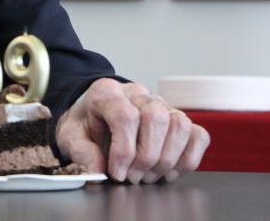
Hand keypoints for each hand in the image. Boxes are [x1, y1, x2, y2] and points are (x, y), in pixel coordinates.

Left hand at [55, 78, 209, 183]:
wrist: (92, 117)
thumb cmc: (84, 126)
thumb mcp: (71, 136)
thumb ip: (82, 152)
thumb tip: (98, 170)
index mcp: (107, 92)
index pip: (126, 115)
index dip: (124, 150)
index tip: (117, 173)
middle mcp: (137, 93)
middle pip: (157, 117)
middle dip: (146, 157)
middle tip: (132, 177)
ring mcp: (161, 104)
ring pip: (180, 124)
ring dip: (167, 159)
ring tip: (148, 176)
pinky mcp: (177, 119)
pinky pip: (198, 134)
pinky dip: (188, 158)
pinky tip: (168, 170)